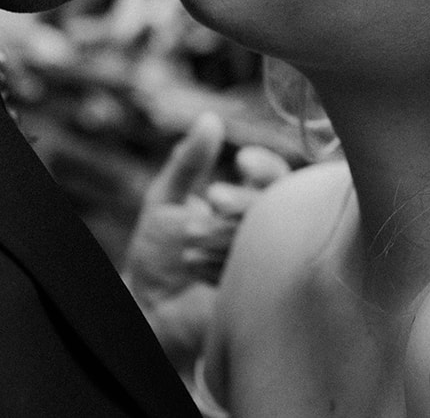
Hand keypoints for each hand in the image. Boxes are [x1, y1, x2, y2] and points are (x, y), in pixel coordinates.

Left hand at [122, 113, 289, 365]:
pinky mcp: (264, 294)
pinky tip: (198, 270)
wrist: (149, 311)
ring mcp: (268, 262)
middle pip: (280, 204)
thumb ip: (188, 162)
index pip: (274, 176)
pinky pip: (265, 273)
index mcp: (246, 204)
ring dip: (231, 232)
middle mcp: (264, 230)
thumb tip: (210, 119)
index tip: (241, 161)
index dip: (264, 166)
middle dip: (245, 199)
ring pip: (274, 235)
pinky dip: (229, 265)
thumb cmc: (157, 256)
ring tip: (191, 240)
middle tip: (214, 200)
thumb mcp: (166, 200)